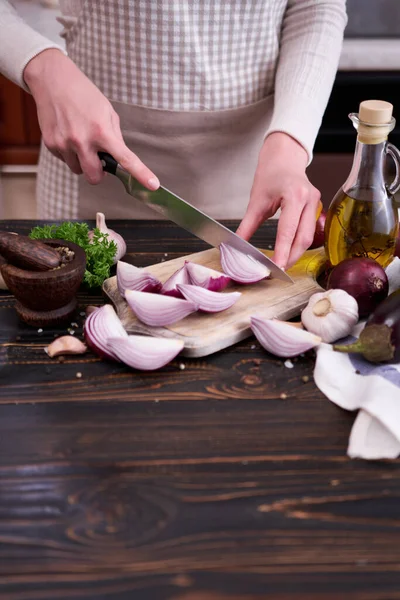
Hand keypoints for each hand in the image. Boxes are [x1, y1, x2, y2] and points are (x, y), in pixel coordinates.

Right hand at [24, 49, 158, 188]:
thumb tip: (119, 157)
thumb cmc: (83, 93)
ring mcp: (64, 144)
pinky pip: (65, 161)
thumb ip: (115, 136)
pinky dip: (69, 153)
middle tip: (99, 160)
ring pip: (78, 170)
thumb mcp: (107, 111)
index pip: (125, 159)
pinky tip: (68, 134)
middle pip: (94, 177)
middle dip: (98, 174)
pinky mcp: (51, 144)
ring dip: (82, 162)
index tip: (152, 185)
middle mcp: (82, 140)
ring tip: (80, 140)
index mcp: (102, 131)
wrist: (52, 79)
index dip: (140, 174)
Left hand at [236, 133, 320, 269]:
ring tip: (282, 264)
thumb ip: (247, 226)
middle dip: (291, 257)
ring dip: (296, 253)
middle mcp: (309, 200)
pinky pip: (310, 231)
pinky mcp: (316, 207)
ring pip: (309, 237)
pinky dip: (299, 244)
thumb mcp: (256, 201)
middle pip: (304, 238)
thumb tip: (237, 247)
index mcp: (294, 196)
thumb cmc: (270, 174)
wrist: (284, 157)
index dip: (283, 252)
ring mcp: (315, 203)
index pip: (288, 231)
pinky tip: (289, 252)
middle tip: (278, 271)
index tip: (276, 268)